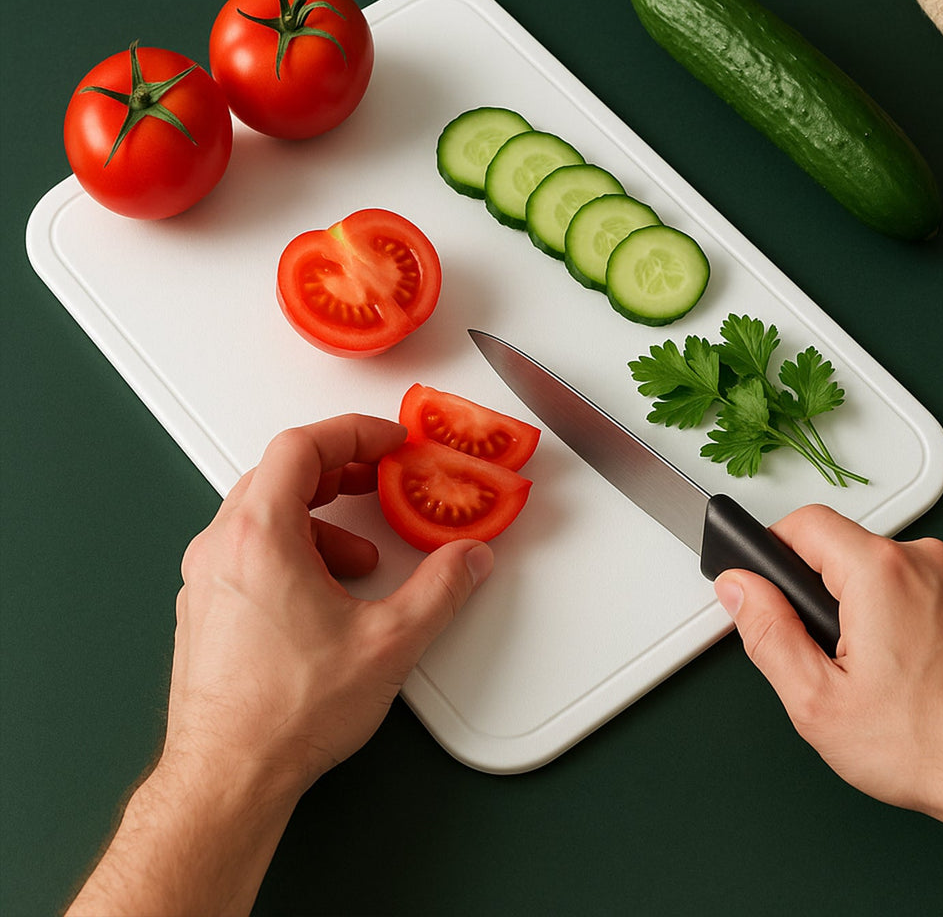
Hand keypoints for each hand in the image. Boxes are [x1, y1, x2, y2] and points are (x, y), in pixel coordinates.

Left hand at [166, 413, 492, 796]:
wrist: (227, 778)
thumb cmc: (283, 714)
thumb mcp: (389, 642)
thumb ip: (442, 590)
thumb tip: (468, 560)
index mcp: (259, 536)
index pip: (300, 445)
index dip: (352, 431)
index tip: (386, 440)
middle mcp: (222, 547)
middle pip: (279, 472)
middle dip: (339, 469)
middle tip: (378, 476)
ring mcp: (207, 578)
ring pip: (263, 513)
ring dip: (320, 517)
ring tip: (361, 554)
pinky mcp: (206, 607)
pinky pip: (250, 549)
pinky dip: (295, 549)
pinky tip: (327, 591)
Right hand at [714, 504, 942, 898]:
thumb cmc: (929, 748)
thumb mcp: (815, 700)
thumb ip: (766, 633)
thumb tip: (739, 589)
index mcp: (881, 573)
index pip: (804, 521)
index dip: (772, 549)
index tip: (767, 585)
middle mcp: (927, 562)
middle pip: (843, 546)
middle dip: (819, 591)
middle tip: (822, 652)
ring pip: (881, 569)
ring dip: (862, 605)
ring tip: (871, 669)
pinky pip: (919, 588)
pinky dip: (901, 616)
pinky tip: (905, 669)